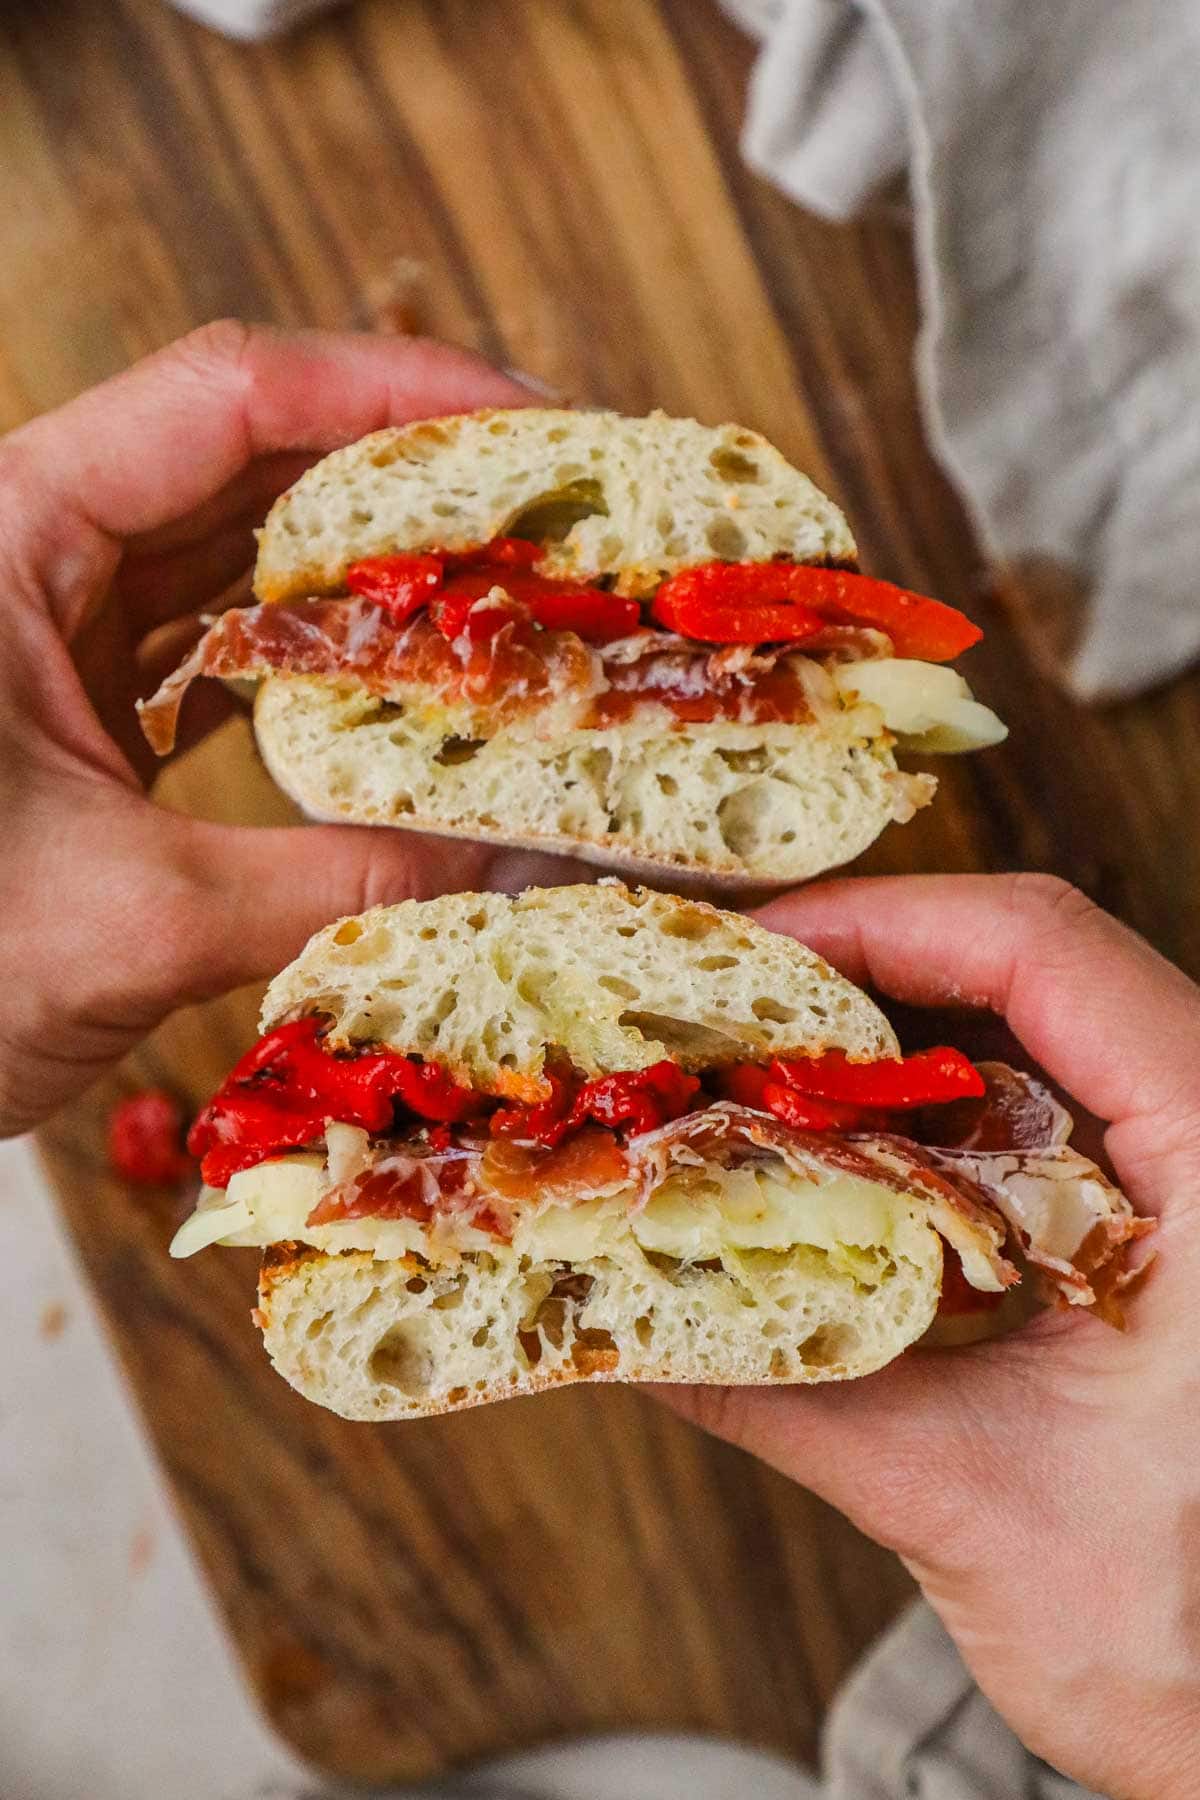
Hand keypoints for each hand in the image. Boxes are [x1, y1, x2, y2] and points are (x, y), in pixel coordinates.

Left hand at [0, 321, 575, 1135]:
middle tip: (552, 524)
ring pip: (241, 554)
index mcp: (11, 534)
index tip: (529, 430)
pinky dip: (315, 666)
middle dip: (407, 487)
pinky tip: (398, 693)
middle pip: (252, 459)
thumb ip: (339, 884)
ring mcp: (54, 630)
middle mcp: (34, 553)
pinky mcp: (78, 708)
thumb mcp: (132, 923)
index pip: (228, 396)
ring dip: (368, 578)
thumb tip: (527, 867)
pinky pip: (219, 648)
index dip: (394, 392)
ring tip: (502, 602)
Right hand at [662, 874, 1199, 1799]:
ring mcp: (1174, 1178)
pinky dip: (901, 1132)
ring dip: (863, 1056)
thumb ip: (786, 1396)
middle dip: (842, 980)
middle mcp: (1198, 1136)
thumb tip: (619, 1314)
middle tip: (698, 1016)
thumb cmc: (1189, 1638)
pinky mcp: (1141, 1230)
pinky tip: (808, 1165)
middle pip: (1010, 972)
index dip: (879, 923)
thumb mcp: (968, 1501)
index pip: (1042, 951)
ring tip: (730, 1080)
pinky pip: (1012, 1128)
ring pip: (1007, 1042)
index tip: (738, 960)